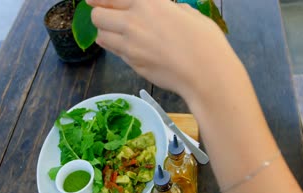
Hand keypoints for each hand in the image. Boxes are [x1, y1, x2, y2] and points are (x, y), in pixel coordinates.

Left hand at [87, 0, 232, 97]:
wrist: (206, 74)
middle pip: (97, 15)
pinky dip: (117, 49)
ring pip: (101, 35)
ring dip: (106, 33)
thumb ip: (168, 8)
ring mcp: (129, 44)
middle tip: (108, 18)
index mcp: (149, 2)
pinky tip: (128, 48)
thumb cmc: (205, 41)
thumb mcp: (188, 13)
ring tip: (117, 35)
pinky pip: (115, 52)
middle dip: (100, 15)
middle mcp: (133, 20)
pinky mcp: (131, 64)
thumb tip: (164, 10)